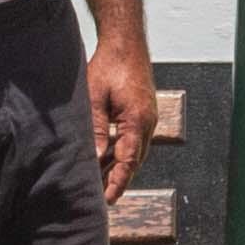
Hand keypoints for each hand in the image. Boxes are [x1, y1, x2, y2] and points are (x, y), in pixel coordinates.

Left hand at [85, 36, 156, 198]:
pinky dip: (121, 153)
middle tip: (101, 200)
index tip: (108, 200)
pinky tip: (107, 160)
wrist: (126, 43)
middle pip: (134, 160)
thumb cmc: (109, 66)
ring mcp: (148, 118)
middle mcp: (148, 122)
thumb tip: (96, 157)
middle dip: (119, 180)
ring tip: (101, 185)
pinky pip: (133, 140)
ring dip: (120, 167)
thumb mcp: (95, 98)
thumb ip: (96, 128)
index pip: (128, 160)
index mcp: (138, 120)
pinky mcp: (143, 114)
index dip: (118, 182)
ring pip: (134, 152)